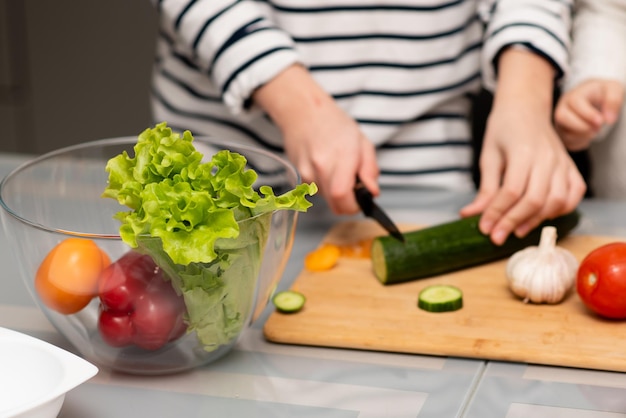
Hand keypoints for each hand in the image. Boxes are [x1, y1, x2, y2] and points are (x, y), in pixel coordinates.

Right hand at [253, 64, 378, 213]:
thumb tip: (372, 192)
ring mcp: (307, 171)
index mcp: (342, 156)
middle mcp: (322, 166)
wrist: (303, 111)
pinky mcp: (298, 175)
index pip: (343, 197)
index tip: (361, 199)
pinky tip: (324, 166)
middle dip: (348, 203)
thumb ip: (370, 170)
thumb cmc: (334, 124)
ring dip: (335, 192)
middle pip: (335, 206)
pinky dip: (324, 185)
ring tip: (336, 167)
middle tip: (353, 186)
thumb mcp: (362, 142)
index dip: (354, 206)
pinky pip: (316, 191)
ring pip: (327, 199)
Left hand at [460, 48, 586, 244]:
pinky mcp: (571, 166)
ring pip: (557, 200)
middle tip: (497, 237)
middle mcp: (547, 158)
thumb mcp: (488, 155)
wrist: (525, 108)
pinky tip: (542, 216)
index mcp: (523, 151)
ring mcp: (562, 162)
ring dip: (536, 220)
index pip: (512, 191)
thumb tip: (469, 215)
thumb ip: (485, 188)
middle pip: (535, 199)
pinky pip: (574, 193)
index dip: (498, 213)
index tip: (485, 229)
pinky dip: (561, 209)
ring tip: (516, 230)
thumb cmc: (503, 129)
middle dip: (514, 222)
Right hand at [554, 79, 623, 149]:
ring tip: (595, 131)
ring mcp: (560, 121)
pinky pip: (568, 142)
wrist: (594, 100)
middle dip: (581, 126)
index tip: (601, 121)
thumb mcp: (612, 90)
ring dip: (582, 135)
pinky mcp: (562, 133)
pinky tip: (589, 135)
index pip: (574, 102)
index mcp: (575, 94)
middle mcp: (563, 107)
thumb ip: (613, 101)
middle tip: (598, 128)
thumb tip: (609, 120)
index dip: (587, 114)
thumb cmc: (602, 94)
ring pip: (564, 133)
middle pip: (562, 117)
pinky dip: (580, 142)